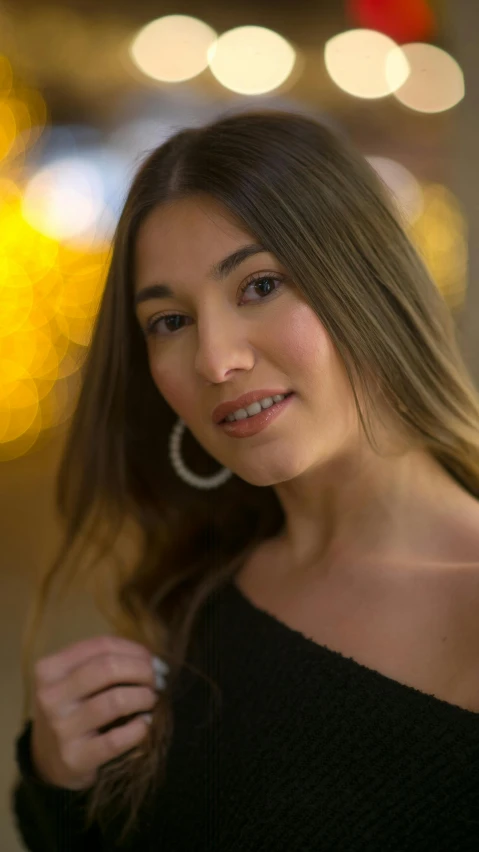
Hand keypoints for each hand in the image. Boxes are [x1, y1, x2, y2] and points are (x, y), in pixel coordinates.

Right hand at [30, 635, 167, 790]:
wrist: (48, 760)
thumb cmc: (70, 709)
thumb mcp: (72, 680)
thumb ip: (104, 662)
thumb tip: (152, 660)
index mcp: (50, 669)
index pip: (101, 646)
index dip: (134, 650)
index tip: (153, 660)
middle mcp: (51, 696)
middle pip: (108, 668)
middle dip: (142, 670)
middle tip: (157, 680)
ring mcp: (61, 728)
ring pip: (115, 701)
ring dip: (143, 697)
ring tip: (151, 700)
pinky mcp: (75, 758)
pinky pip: (117, 739)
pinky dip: (139, 728)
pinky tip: (144, 723)